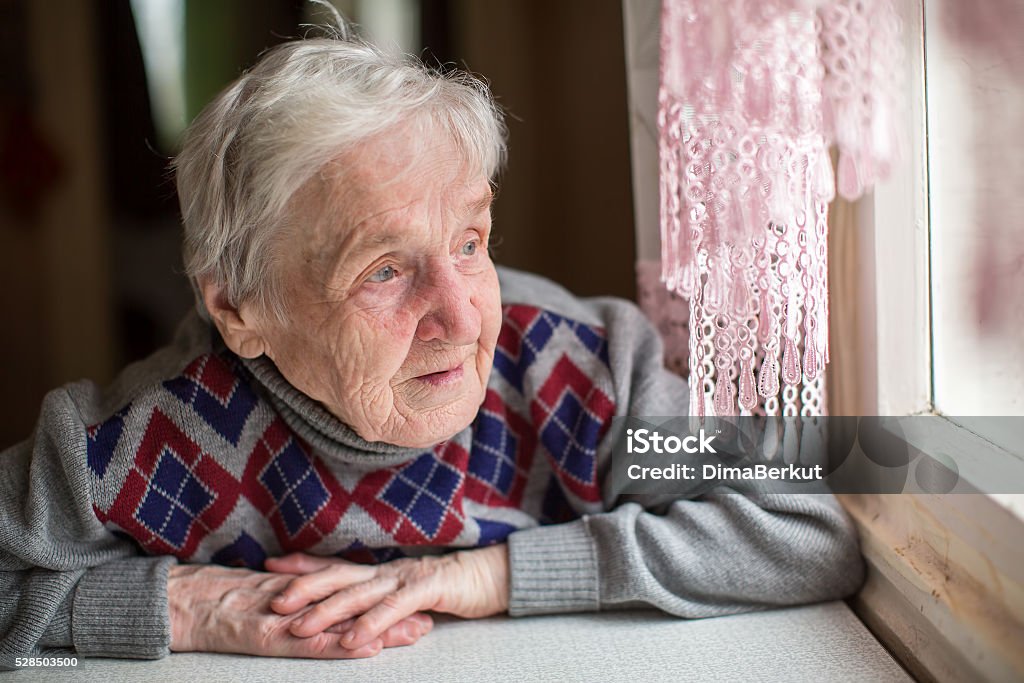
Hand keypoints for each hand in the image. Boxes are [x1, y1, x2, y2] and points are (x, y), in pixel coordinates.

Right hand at [168, 564, 432, 657]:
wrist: (179, 601)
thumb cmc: (215, 600)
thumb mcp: (260, 598)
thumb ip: (290, 600)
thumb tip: (316, 607)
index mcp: (299, 593)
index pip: (349, 597)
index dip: (382, 601)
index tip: (414, 604)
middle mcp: (299, 602)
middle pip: (354, 607)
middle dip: (392, 614)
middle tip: (429, 619)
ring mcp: (285, 617)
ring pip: (341, 622)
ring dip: (378, 629)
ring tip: (412, 633)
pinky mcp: (268, 634)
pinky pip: (307, 641)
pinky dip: (337, 645)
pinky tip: (364, 647)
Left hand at [265, 544, 508, 650]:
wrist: (490, 576)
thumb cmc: (445, 587)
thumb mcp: (404, 592)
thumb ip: (377, 597)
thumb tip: (347, 607)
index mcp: (378, 572)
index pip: (334, 565)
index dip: (301, 566)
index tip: (268, 567)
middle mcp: (386, 572)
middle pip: (338, 577)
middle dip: (303, 589)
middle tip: (273, 603)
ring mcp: (405, 579)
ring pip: (359, 594)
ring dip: (327, 611)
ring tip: (300, 628)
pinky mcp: (427, 590)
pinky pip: (393, 608)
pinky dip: (370, 624)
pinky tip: (351, 639)